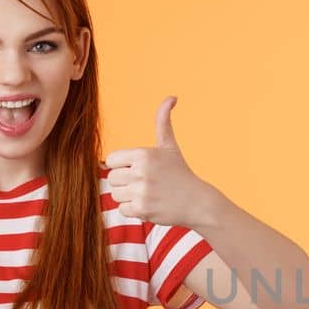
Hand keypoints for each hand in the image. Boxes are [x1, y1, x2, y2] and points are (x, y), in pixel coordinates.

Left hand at [103, 96, 217, 225]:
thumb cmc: (180, 173)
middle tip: (146, 184)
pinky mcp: (143, 209)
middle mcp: (141, 171)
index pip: (111, 160)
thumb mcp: (170, 146)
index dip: (123, 166)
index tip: (139, 170)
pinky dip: (134, 211)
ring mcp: (142, 191)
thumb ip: (163, 121)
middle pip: (112, 178)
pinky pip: (123, 210)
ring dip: (129, 197)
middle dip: (126, 183)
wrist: (197, 202)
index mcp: (143, 154)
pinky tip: (150, 205)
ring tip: (148, 195)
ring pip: (116, 195)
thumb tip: (172, 97)